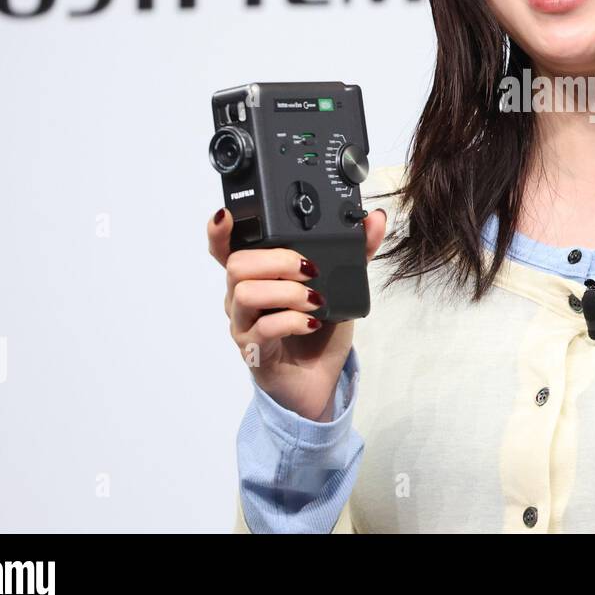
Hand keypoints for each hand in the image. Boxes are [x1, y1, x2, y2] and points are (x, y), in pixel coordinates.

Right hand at [208, 206, 387, 420]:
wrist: (319, 380)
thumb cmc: (321, 330)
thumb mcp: (340, 284)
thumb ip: (356, 251)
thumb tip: (375, 218)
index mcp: (257, 276)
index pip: (225, 248)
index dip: (220, 230)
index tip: (227, 214)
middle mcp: (242, 297)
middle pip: (236, 264)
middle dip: (277, 259)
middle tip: (310, 269)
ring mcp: (245, 325)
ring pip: (245, 293)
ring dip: (286, 291)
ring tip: (315, 299)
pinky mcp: (255, 350)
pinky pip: (263, 328)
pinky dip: (292, 320)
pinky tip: (312, 322)